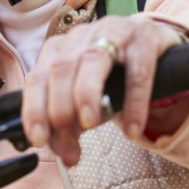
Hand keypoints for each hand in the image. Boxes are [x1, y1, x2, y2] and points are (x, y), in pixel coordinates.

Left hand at [21, 15, 188, 165]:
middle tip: (69, 138)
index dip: (34, 110)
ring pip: (92, 60)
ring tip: (90, 124)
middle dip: (60, 107)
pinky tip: (132, 129)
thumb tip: (67, 155)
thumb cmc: (113, 73)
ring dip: (86, 94)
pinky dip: (134, 103)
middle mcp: (82, 37)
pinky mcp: (145, 38)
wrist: (153, 43)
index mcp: (60, 49)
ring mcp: (114, 33)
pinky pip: (138, 72)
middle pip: (61, 68)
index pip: (37, 78)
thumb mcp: (87, 99)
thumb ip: (72, 126)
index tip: (39, 140)